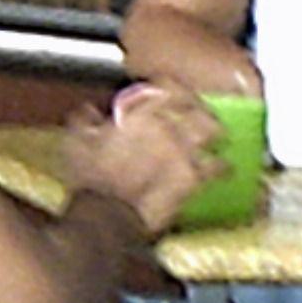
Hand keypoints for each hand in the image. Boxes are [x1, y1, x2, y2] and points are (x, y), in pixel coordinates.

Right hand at [80, 79, 225, 220]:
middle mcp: (168, 128)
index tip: (174, 90)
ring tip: (219, 138)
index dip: (174, 87)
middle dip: (202, 110)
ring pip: (214, 134)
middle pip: (198, 109)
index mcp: (139, 114)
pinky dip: (223, 167)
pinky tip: (225, 169)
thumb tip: (89, 111)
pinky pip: (218, 168)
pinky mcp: (195, 179)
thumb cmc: (89, 179)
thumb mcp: (76, 143)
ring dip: (217, 135)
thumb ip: (84, 121)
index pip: (167, 88)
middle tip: (202, 114)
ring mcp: (185, 153)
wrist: (107, 215)